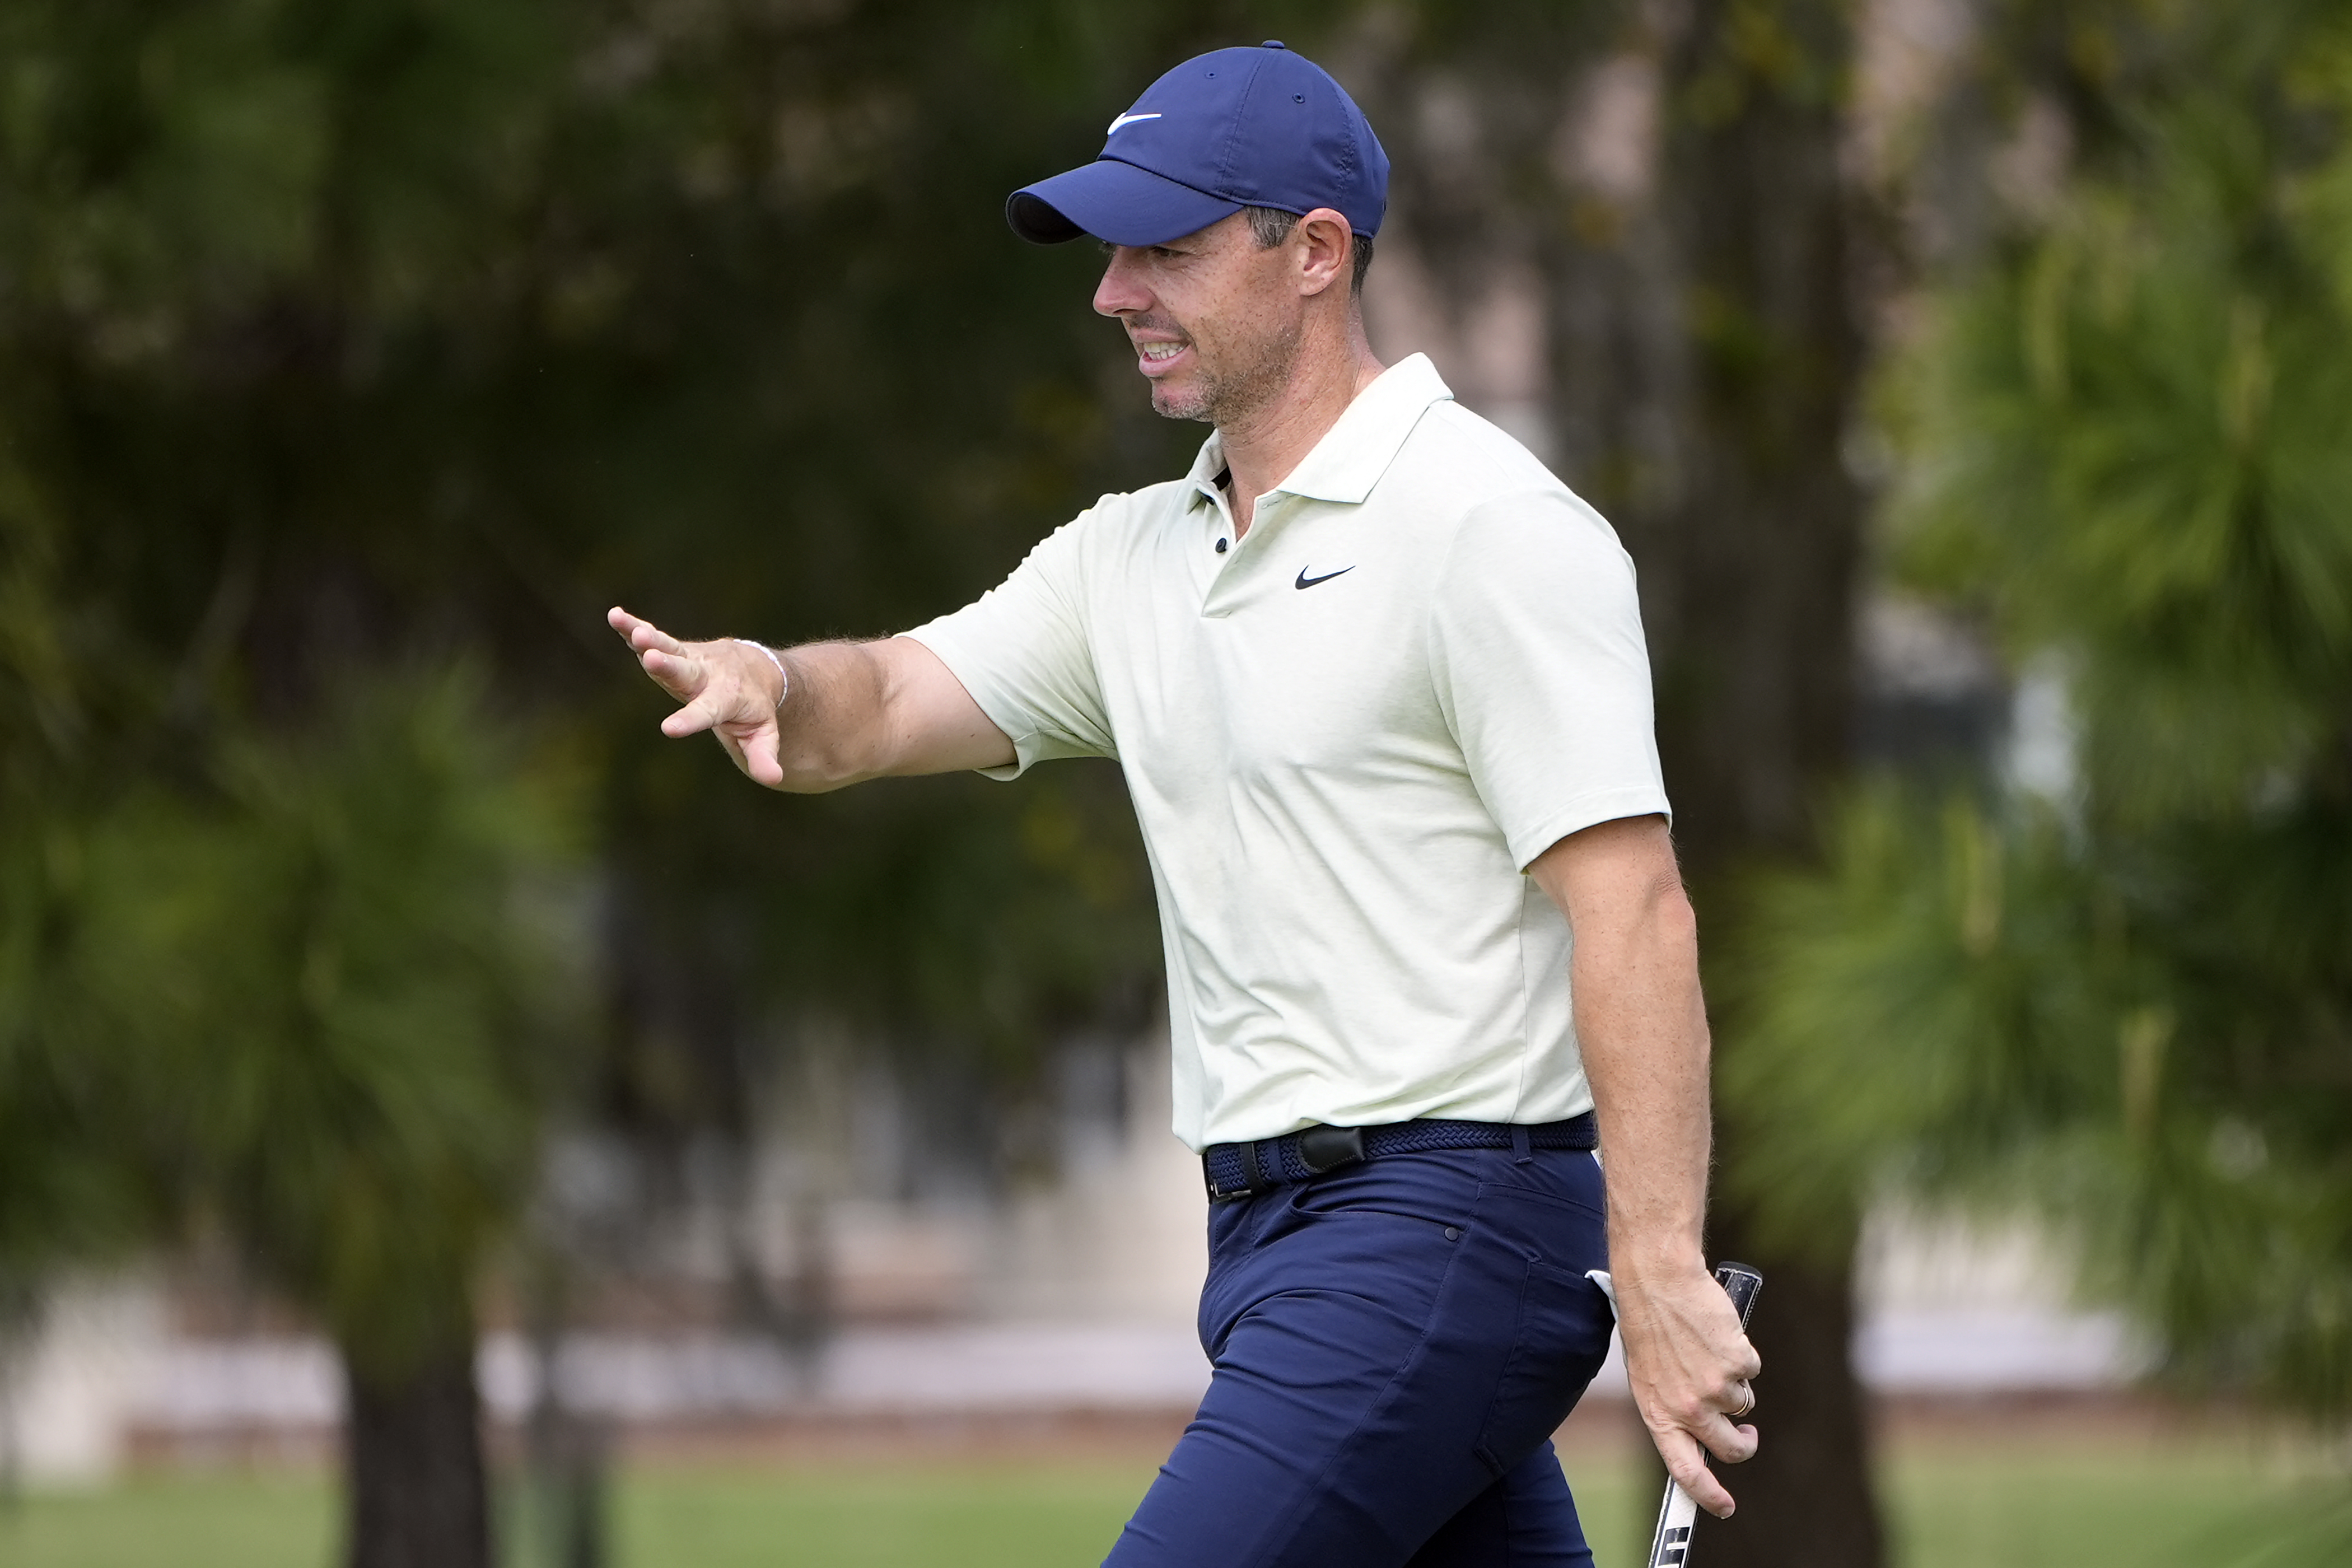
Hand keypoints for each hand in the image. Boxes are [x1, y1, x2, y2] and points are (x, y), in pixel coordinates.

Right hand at [608, 606, 787, 785]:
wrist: (757, 669)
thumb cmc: (754, 708)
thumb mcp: (763, 734)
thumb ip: (764, 755)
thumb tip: (774, 779)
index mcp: (726, 699)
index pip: (707, 711)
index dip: (689, 720)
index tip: (668, 730)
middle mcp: (707, 675)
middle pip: (686, 671)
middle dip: (668, 666)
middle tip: (651, 658)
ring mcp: (691, 659)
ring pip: (670, 647)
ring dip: (650, 639)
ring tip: (633, 631)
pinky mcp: (677, 649)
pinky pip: (656, 635)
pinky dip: (634, 626)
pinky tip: (615, 616)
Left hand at [1614, 1257, 1761, 1517]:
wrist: (1658, 1280)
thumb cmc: (1648, 1325)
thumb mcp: (1648, 1376)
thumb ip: (1672, 1408)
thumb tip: (1700, 1436)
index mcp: (1658, 1414)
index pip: (1684, 1471)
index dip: (1707, 1496)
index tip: (1724, 1507)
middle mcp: (1687, 1408)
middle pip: (1731, 1448)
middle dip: (1744, 1443)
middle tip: (1746, 1432)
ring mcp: (1715, 1388)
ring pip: (1743, 1403)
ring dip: (1735, 1384)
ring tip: (1708, 1352)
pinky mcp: (1738, 1364)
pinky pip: (1751, 1370)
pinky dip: (1741, 1355)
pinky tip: (1718, 1335)